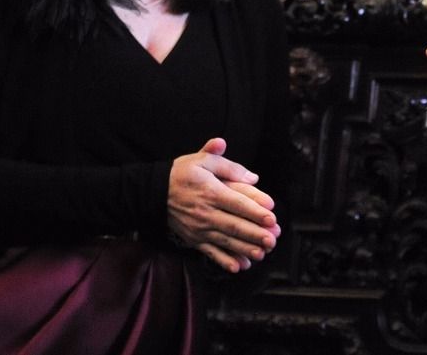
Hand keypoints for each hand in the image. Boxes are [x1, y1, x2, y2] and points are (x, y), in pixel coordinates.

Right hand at [167, 137, 279, 272]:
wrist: (153, 192)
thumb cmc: (181, 174)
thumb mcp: (203, 160)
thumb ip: (229, 166)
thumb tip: (253, 177)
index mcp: (211, 191)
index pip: (238, 203)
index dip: (256, 211)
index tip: (272, 218)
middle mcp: (206, 212)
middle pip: (234, 225)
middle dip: (255, 234)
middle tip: (272, 239)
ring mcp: (199, 228)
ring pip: (225, 241)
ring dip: (244, 249)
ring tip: (261, 254)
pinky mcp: (193, 239)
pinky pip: (210, 252)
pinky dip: (224, 261)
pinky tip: (238, 266)